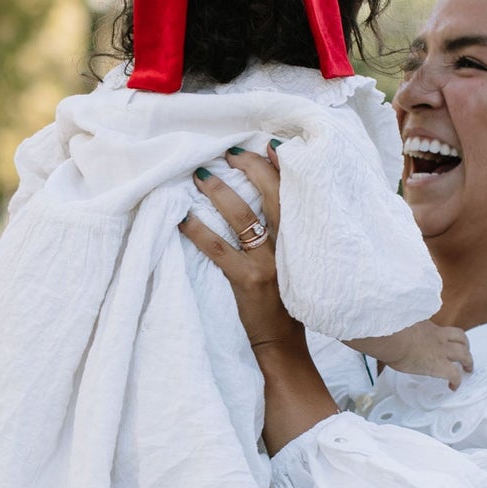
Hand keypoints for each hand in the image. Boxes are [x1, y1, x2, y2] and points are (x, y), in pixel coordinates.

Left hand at [179, 146, 298, 355]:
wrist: (284, 344)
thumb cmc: (289, 300)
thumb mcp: (298, 262)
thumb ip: (290, 233)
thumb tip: (269, 202)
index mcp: (304, 238)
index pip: (295, 193)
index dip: (282, 165)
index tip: (267, 144)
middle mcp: (290, 245)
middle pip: (271, 194)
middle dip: (249, 167)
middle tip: (228, 152)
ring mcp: (268, 262)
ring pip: (241, 216)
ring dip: (218, 191)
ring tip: (200, 175)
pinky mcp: (247, 280)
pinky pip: (217, 249)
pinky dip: (197, 231)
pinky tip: (182, 219)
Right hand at [350, 319, 473, 391]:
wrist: (391, 337)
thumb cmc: (387, 331)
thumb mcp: (397, 327)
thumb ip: (399, 331)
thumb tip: (386, 337)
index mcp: (427, 327)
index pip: (443, 330)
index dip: (450, 337)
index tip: (448, 342)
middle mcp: (438, 337)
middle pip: (461, 338)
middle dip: (466, 347)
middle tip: (466, 356)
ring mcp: (441, 350)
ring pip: (464, 354)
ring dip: (468, 362)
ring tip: (468, 370)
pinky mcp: (439, 365)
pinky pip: (454, 374)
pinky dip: (457, 381)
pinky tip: (454, 387)